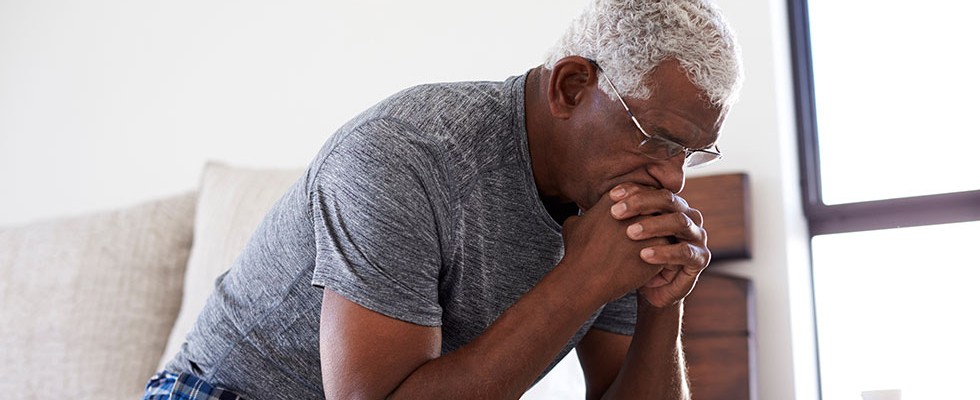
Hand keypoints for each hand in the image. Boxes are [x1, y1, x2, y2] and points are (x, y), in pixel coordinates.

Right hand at [560, 191, 666, 304]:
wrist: (585, 279)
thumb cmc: (577, 254)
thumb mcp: (573, 226)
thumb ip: (582, 216)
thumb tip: (581, 218)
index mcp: (617, 199)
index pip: (638, 194)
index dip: (641, 206)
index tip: (639, 217)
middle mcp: (636, 209)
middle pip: (655, 207)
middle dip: (656, 217)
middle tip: (653, 230)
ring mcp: (650, 227)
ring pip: (666, 225)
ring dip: (663, 234)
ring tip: (656, 245)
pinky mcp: (659, 247)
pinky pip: (670, 245)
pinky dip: (666, 252)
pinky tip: (657, 261)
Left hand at [608, 183, 710, 306]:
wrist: (651, 290)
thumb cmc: (634, 257)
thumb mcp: (622, 236)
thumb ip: (612, 219)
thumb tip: (583, 206)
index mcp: (669, 206)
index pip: (653, 189)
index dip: (632, 191)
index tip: (610, 196)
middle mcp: (687, 215)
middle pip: (667, 199)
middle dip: (641, 203)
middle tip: (616, 212)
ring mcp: (697, 236)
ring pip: (679, 222)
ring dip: (652, 225)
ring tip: (630, 232)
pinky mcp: (700, 258)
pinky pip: (684, 252)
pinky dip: (664, 252)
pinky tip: (644, 255)